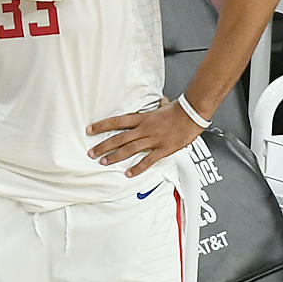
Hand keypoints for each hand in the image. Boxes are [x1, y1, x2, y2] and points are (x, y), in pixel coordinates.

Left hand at [87, 100, 203, 177]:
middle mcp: (144, 129)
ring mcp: (153, 140)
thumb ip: (150, 112)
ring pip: (129, 149)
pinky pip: (148, 160)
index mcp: (142, 118)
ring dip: (115, 156)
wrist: (193, 114)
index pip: (116, 121)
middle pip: (119, 138)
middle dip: (103, 146)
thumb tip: (148, 108)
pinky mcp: (163, 149)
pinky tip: (128, 173)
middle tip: (91, 152)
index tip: (89, 130)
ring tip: (103, 162)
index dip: (102, 126)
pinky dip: (138, 168)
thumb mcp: (158, 107)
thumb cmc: (177, 110)